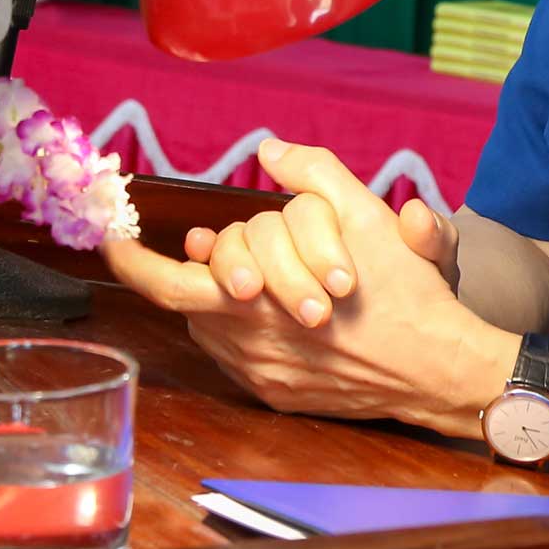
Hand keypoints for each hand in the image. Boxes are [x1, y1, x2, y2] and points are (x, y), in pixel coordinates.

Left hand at [101, 140, 508, 431]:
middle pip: (188, 299)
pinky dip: (241, 326)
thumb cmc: (405, 293)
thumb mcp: (367, 217)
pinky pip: (236, 356)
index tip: (111, 238)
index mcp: (257, 300)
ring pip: (211, 324)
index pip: (169, 283)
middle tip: (209, 242)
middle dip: (200, 263)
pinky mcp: (277, 396)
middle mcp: (248, 343)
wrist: (438, 369)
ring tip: (253, 275)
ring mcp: (260, 375)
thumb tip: (270, 152)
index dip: (132, 262)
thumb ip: (316, 176)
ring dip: (220, 294)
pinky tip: (272, 308)